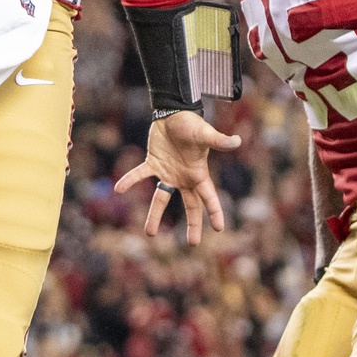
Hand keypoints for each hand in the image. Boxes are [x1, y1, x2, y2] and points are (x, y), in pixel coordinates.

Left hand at [114, 111, 241, 245]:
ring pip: (161, 199)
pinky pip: (140, 175)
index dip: (215, 212)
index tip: (219, 228)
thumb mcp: (204, 134)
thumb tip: (237, 141)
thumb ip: (218, 140)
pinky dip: (130, 181)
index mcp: (198, 174)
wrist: (174, 113)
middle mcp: (184, 178)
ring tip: (150, 233)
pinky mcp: (153, 163)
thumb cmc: (192, 124)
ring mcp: (168, 173)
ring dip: (155, 215)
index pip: (209, 197)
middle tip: (193, 243)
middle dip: (193, 224)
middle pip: (190, 205)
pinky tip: (119, 189)